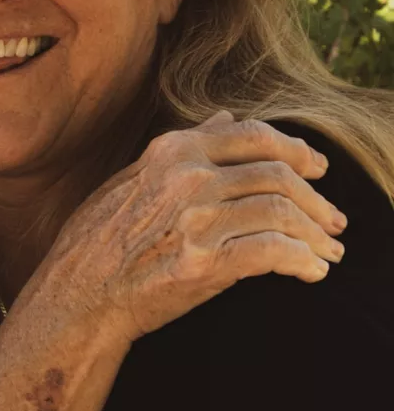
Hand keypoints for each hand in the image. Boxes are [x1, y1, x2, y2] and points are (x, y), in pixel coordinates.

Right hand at [40, 113, 345, 342]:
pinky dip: (302, 260)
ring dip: (316, 234)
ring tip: (328, 251)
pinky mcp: (204, 263)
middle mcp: (188, 178)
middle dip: (316, 199)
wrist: (77, 293)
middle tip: (334, 220)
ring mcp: (197, 219)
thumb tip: (224, 117)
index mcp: (172, 151)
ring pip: (282, 212)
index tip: (317, 168)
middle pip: (277, 174)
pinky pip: (273, 252)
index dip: (296, 151)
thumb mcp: (132, 177)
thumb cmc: (97, 238)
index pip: (253, 136)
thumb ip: (182, 147)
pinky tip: (311, 272)